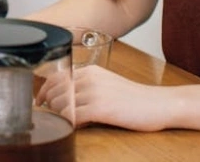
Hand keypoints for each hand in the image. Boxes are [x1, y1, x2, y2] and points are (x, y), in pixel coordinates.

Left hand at [37, 65, 170, 131]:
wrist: (158, 104)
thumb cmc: (135, 98)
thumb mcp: (107, 84)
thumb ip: (87, 87)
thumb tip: (67, 99)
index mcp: (89, 71)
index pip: (56, 77)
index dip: (44, 90)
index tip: (40, 101)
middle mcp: (89, 79)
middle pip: (56, 91)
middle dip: (47, 105)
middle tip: (47, 116)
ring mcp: (94, 93)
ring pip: (62, 104)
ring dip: (58, 115)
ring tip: (61, 122)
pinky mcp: (101, 108)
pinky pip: (74, 116)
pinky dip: (69, 123)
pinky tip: (73, 127)